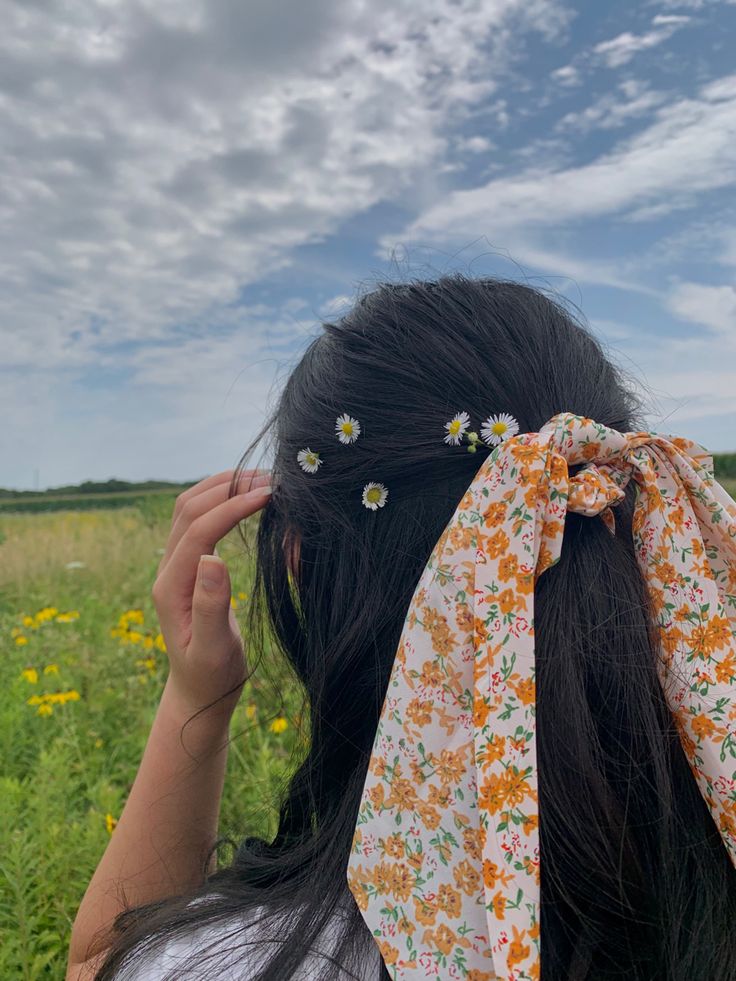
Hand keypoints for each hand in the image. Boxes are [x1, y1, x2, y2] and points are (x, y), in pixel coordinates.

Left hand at [151, 468, 271, 720]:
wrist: (200, 692)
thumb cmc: (213, 676)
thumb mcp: (214, 650)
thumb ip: (212, 606)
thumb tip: (213, 558)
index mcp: (171, 587)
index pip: (199, 530)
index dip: (233, 507)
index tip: (270, 495)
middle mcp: (167, 569)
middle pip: (188, 508)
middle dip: (229, 486)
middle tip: (273, 479)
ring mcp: (175, 565)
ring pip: (190, 507)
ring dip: (223, 486)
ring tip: (263, 479)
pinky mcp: (188, 565)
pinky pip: (199, 519)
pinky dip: (222, 500)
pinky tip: (249, 498)